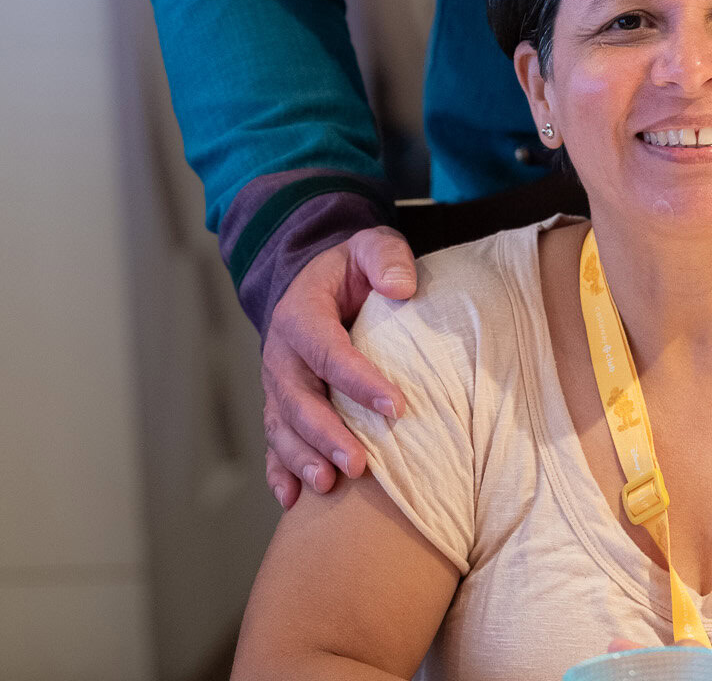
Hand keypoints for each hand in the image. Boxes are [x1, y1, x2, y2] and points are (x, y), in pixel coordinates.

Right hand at [262, 225, 416, 509]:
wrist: (315, 281)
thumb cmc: (351, 269)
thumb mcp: (370, 246)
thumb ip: (386, 258)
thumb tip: (402, 288)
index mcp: (300, 314)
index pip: (328, 350)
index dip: (359, 381)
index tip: (396, 406)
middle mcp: (281, 354)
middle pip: (297, 400)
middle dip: (326, 435)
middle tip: (359, 464)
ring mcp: (276, 384)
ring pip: (282, 428)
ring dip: (302, 459)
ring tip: (329, 486)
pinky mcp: (279, 406)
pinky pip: (273, 443)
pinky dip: (279, 472)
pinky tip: (293, 500)